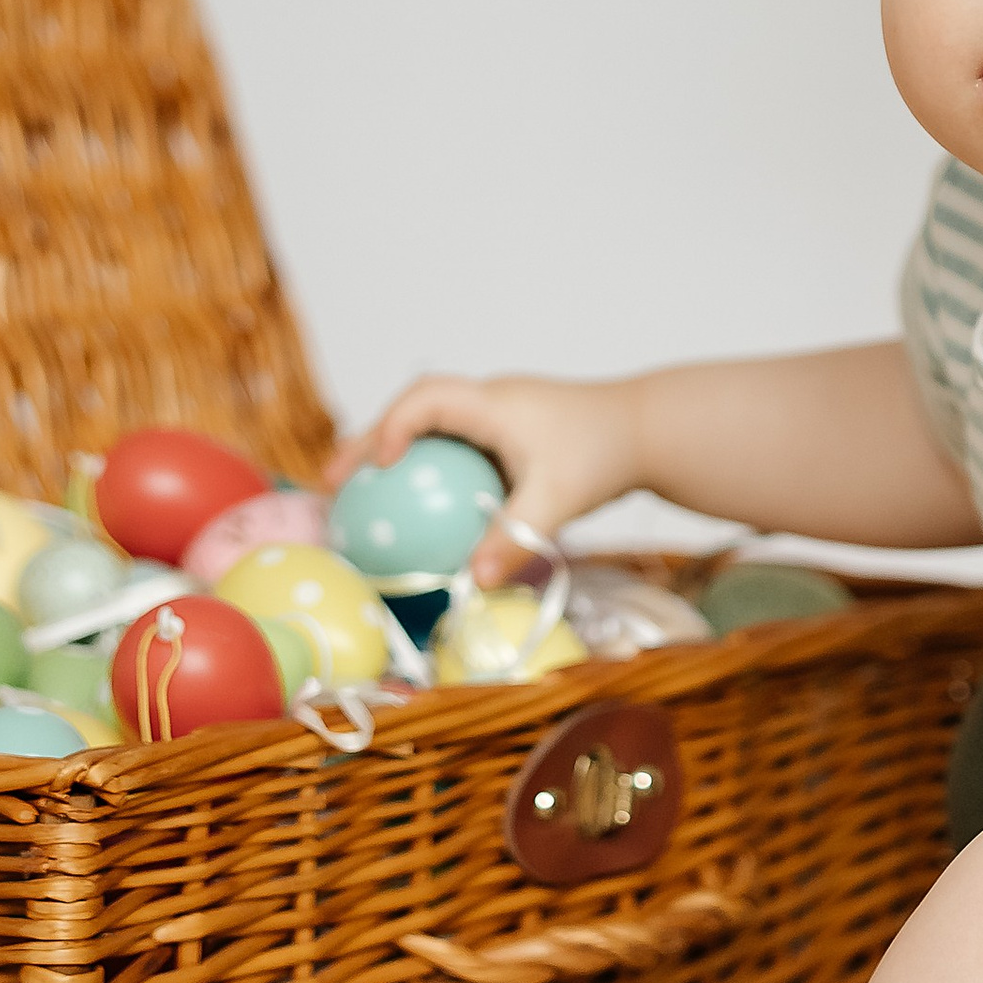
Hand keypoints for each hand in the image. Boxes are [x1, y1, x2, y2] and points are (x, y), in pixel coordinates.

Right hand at [325, 373, 641, 584]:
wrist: (651, 430)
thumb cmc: (605, 454)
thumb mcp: (557, 500)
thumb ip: (515, 538)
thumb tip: (472, 581)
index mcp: (492, 404)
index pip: (424, 400)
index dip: (390, 427)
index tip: (377, 468)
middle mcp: (489, 402)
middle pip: (413, 412)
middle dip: (368, 443)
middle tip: (331, 486)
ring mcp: (499, 417)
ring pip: (431, 429)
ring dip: (394, 456)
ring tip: (358, 499)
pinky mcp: (511, 436)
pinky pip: (455, 448)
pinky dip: (428, 472)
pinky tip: (420, 515)